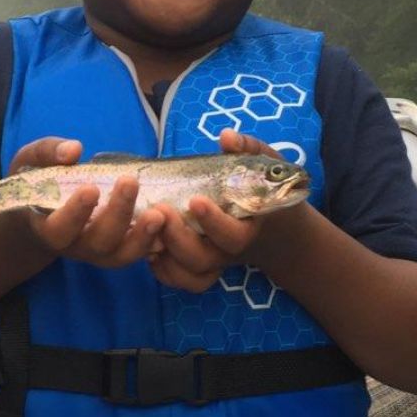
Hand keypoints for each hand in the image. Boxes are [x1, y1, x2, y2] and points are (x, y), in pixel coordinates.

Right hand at [6, 137, 162, 268]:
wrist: (40, 214)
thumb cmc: (35, 183)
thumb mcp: (29, 163)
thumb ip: (46, 154)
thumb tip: (74, 149)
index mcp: (48, 227)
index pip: (59, 229)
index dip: (75, 213)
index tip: (91, 188)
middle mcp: (75, 246)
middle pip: (98, 242)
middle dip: (117, 214)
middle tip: (130, 182)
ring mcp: (98, 252)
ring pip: (122, 255)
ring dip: (142, 237)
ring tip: (160, 213)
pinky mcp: (118, 249)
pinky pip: (138, 252)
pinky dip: (154, 241)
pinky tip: (168, 222)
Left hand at [147, 129, 287, 291]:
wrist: (268, 223)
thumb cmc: (259, 185)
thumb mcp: (260, 163)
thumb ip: (247, 149)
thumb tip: (227, 137)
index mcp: (248, 227)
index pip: (233, 235)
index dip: (213, 222)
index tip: (195, 199)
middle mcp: (228, 250)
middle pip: (202, 258)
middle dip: (177, 237)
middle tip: (159, 210)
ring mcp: (212, 261)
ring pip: (188, 273)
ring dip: (165, 254)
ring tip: (147, 225)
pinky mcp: (197, 267)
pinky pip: (179, 280)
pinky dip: (163, 271)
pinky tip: (149, 247)